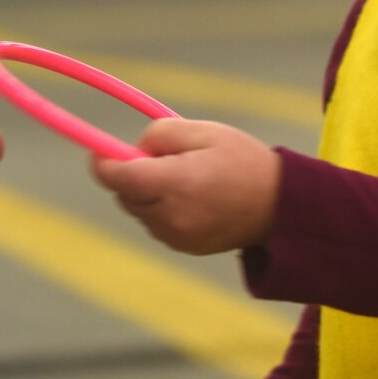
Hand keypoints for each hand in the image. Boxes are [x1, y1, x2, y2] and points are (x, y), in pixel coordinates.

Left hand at [90, 118, 280, 253]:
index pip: (119, 178)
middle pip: (125, 195)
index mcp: (176, 183)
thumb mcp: (204, 132)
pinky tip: (190, 197)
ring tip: (183, 177)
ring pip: (139, 210)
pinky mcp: (184, 246)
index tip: (97, 153)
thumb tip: (134, 149)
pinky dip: (161, 209)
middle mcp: (171, 215)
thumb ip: (161, 134)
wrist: (280, 206)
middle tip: (157, 158)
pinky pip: (156, 224)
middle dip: (130, 175)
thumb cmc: (244, 161)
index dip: (102, 164)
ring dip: (146, 193)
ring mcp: (177, 236)